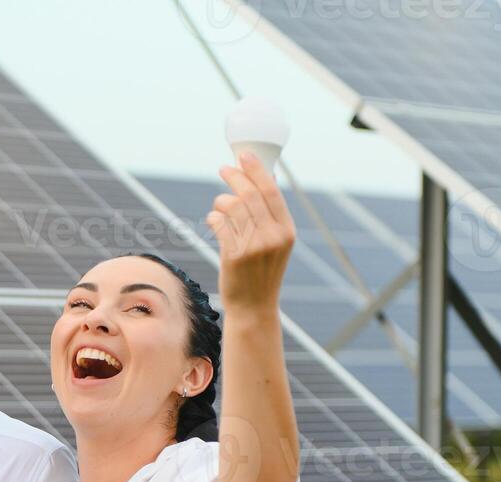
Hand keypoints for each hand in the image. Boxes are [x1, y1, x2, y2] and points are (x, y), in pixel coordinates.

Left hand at [207, 151, 295, 313]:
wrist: (254, 307)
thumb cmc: (261, 272)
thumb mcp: (275, 244)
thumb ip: (269, 217)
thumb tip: (258, 181)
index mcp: (286, 231)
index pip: (271, 191)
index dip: (256, 169)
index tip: (244, 155)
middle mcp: (273, 236)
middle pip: (250, 194)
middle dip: (235, 177)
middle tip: (224, 169)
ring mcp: (254, 246)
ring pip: (232, 206)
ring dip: (221, 201)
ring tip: (220, 206)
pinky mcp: (234, 255)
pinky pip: (219, 223)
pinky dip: (214, 218)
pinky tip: (214, 221)